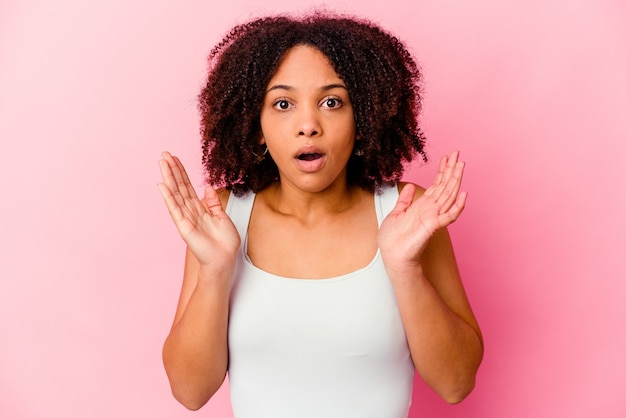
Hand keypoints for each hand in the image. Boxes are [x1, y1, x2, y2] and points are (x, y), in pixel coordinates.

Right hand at [157, 152, 239, 268]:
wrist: (225, 259)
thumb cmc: (224, 243)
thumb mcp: (222, 217)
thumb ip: (213, 202)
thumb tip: (208, 188)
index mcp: (199, 209)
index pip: (187, 186)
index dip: (182, 172)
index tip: (175, 158)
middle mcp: (190, 211)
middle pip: (179, 186)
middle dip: (172, 170)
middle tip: (164, 154)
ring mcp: (185, 218)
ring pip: (175, 193)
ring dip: (168, 177)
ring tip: (162, 163)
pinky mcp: (184, 226)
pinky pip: (175, 209)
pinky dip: (168, 197)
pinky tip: (162, 185)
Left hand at [378, 151, 466, 266]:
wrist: (392, 256)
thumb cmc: (393, 239)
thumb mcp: (396, 213)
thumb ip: (405, 200)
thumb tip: (411, 187)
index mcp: (423, 205)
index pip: (436, 184)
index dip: (442, 170)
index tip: (447, 156)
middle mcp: (431, 209)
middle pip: (445, 186)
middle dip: (451, 169)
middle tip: (458, 154)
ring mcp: (434, 217)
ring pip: (449, 195)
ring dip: (456, 180)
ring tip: (461, 165)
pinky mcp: (433, 226)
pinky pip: (449, 215)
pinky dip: (457, 205)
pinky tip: (464, 194)